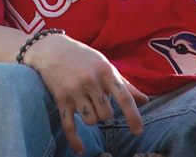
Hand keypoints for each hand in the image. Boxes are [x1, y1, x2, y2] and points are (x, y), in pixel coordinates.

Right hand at [23, 32, 148, 154]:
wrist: (51, 49)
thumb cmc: (83, 57)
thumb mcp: (105, 65)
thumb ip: (125, 84)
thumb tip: (144, 100)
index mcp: (105, 70)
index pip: (124, 97)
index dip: (133, 115)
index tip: (138, 131)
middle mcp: (90, 81)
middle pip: (106, 114)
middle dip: (105, 113)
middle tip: (97, 101)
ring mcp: (74, 90)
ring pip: (91, 120)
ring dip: (91, 118)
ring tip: (86, 104)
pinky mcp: (61, 98)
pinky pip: (69, 125)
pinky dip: (75, 140)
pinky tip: (80, 150)